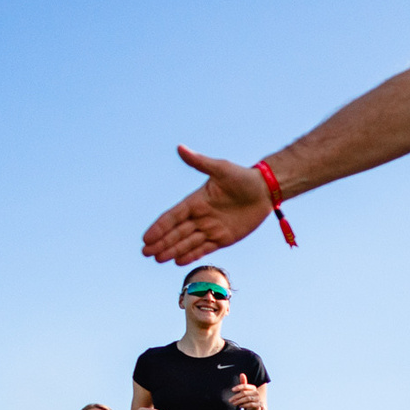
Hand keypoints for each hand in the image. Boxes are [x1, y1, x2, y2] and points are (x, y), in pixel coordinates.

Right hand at [144, 147, 276, 264]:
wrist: (265, 190)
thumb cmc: (243, 177)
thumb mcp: (221, 169)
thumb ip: (200, 162)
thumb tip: (180, 148)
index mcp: (196, 201)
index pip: (173, 216)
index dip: (160, 227)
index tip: (146, 237)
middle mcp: (200, 216)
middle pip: (177, 232)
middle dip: (161, 242)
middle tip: (145, 252)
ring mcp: (211, 228)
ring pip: (188, 242)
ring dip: (172, 250)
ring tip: (157, 259)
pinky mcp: (223, 238)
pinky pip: (204, 249)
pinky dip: (191, 255)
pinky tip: (178, 261)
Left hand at [227, 373, 263, 409]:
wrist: (255, 407)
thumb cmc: (248, 397)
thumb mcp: (245, 390)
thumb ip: (243, 383)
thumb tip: (242, 374)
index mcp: (253, 387)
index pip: (245, 386)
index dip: (238, 387)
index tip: (232, 390)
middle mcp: (256, 392)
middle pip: (244, 393)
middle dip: (236, 397)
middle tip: (230, 400)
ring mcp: (258, 398)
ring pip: (247, 399)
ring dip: (239, 401)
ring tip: (234, 403)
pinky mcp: (259, 404)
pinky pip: (251, 404)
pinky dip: (244, 405)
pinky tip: (240, 406)